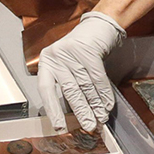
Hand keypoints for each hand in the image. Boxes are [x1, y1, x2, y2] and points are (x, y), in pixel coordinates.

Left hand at [37, 11, 125, 132]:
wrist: (97, 27)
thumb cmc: (80, 50)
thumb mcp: (66, 65)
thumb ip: (67, 86)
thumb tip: (75, 116)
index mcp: (47, 62)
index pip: (46, 89)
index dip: (53, 109)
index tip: (60, 127)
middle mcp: (57, 57)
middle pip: (69, 90)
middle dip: (81, 111)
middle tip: (88, 126)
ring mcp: (73, 53)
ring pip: (85, 86)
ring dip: (95, 105)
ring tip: (100, 118)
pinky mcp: (89, 51)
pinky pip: (97, 78)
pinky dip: (104, 94)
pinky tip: (107, 104)